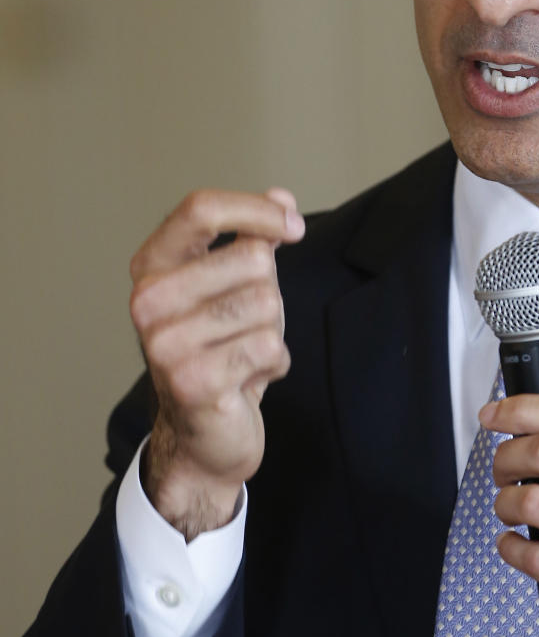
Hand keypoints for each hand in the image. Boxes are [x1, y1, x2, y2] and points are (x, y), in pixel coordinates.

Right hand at [128, 187, 304, 539]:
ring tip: (244, 352)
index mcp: (151, 267)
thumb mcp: (235, 285)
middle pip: (252, 259)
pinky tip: (247, 378)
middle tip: (247, 325)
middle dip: (271, 292)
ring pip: (267, 304)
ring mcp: (166, 343)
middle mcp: (148, 301)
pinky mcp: (193, 382)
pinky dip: (275, 364)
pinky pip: (272, 347)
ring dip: (272, 331)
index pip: (201, 208)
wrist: (202, 436)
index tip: (293, 226)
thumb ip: (254, 238)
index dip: (256, 210)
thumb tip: (283, 199)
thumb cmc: (220, 348)